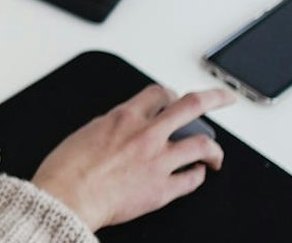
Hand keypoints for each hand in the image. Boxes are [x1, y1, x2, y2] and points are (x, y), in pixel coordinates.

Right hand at [30, 85, 232, 229]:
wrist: (67, 198)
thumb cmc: (67, 170)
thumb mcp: (86, 132)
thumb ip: (112, 126)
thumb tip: (124, 126)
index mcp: (124, 117)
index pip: (159, 93)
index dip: (171, 94)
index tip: (176, 98)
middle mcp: (146, 134)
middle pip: (193, 106)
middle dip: (215, 99)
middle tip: (224, 99)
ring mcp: (158, 161)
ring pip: (202, 145)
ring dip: (213, 149)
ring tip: (214, 155)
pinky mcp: (162, 189)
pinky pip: (191, 180)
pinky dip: (197, 176)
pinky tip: (196, 176)